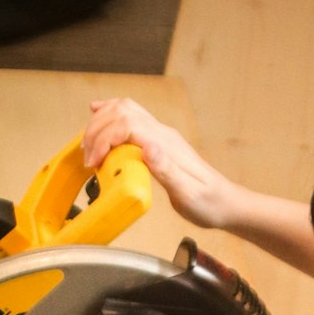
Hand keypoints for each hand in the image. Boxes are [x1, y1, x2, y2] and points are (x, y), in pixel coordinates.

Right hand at [82, 98, 232, 228]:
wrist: (226, 204)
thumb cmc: (209, 204)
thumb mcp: (189, 195)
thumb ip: (168, 171)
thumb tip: (148, 148)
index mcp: (166, 145)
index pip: (126, 125)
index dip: (103, 139)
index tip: (93, 162)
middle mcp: (162, 134)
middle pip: (121, 112)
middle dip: (96, 130)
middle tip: (87, 157)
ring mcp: (161, 135)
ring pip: (124, 109)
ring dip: (101, 121)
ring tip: (88, 143)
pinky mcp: (159, 142)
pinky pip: (131, 117)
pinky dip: (111, 114)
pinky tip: (99, 113)